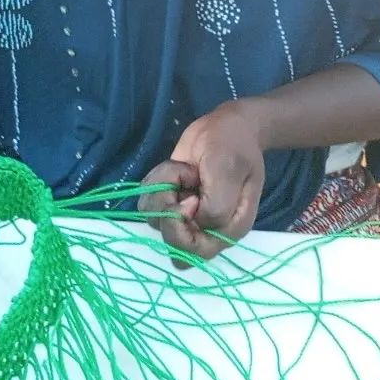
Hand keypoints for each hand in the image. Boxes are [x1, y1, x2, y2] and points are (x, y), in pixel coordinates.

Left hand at [138, 101, 266, 265]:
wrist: (228, 127)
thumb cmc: (233, 146)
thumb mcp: (228, 170)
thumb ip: (216, 205)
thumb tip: (191, 219)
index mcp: (228, 229)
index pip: (195, 252)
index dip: (184, 228)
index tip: (191, 198)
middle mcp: (205, 229)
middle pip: (171, 242)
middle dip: (168, 208)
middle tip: (183, 180)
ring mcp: (185, 216)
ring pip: (154, 220)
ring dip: (163, 189)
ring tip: (186, 170)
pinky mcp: (169, 200)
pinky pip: (147, 201)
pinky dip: (156, 181)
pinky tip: (177, 169)